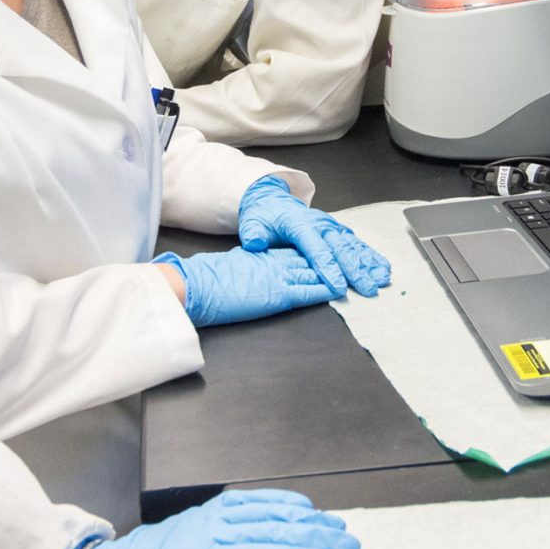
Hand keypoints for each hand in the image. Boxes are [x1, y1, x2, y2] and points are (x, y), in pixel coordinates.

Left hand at [67, 489, 359, 548]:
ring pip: (263, 511)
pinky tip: (300, 506)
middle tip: (348, 547)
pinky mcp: (203, 514)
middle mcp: (202, 530)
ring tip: (336, 527)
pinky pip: (246, 501)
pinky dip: (277, 500)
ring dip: (304, 518)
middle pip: (269, 529)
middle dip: (313, 537)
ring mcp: (204, 518)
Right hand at [154, 247, 339, 327]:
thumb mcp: (232, 266)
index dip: (310, 255)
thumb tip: (252, 268)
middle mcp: (273, 263)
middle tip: (349, 263)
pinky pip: (307, 292)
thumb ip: (248, 265)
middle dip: (328, 262)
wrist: (197, 284)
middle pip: (307, 261)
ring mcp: (277, 278)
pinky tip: (336, 290)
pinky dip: (323, 290)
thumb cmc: (207, 279)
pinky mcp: (278, 295)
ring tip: (352, 278)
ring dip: (333, 276)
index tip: (324, 256)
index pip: (292, 253)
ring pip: (312, 274)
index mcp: (261, 256)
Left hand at [238, 177, 391, 296]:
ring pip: (353, 246)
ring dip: (368, 263)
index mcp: (300, 224)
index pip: (317, 249)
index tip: (339, 287)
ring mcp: (332, 227)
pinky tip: (383, 268)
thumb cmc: (265, 216)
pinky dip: (371, 256)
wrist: (274, 201)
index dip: (329, 269)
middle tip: (368, 289)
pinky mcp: (338, 231)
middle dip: (355, 271)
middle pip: (341, 249)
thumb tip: (254, 243)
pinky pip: (357, 243)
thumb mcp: (253, 222)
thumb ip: (253, 234)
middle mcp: (321, 224)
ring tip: (382, 279)